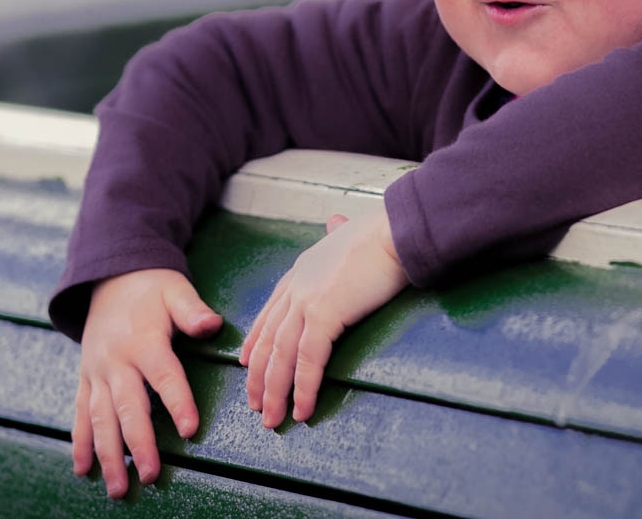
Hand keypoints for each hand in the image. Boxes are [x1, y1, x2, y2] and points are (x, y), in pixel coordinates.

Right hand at [71, 268, 221, 497]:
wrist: (109, 277)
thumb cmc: (151, 288)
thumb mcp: (175, 289)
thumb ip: (192, 310)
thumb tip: (212, 324)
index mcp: (143, 341)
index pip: (164, 376)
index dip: (177, 402)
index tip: (190, 430)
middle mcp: (116, 361)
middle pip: (128, 407)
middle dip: (139, 444)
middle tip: (152, 475)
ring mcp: (97, 372)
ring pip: (100, 419)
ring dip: (108, 455)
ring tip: (119, 488)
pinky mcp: (86, 379)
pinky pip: (81, 414)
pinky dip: (81, 443)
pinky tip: (83, 471)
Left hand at [240, 207, 408, 427]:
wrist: (397, 231)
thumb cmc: (383, 234)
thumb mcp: (350, 232)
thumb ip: (338, 234)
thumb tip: (335, 223)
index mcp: (301, 271)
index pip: (269, 313)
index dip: (255, 341)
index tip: (244, 363)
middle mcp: (296, 286)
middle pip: (268, 339)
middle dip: (258, 376)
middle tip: (255, 404)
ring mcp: (306, 300)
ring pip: (281, 356)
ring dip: (274, 392)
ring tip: (272, 419)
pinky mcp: (324, 313)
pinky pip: (308, 360)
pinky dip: (304, 388)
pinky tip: (302, 410)